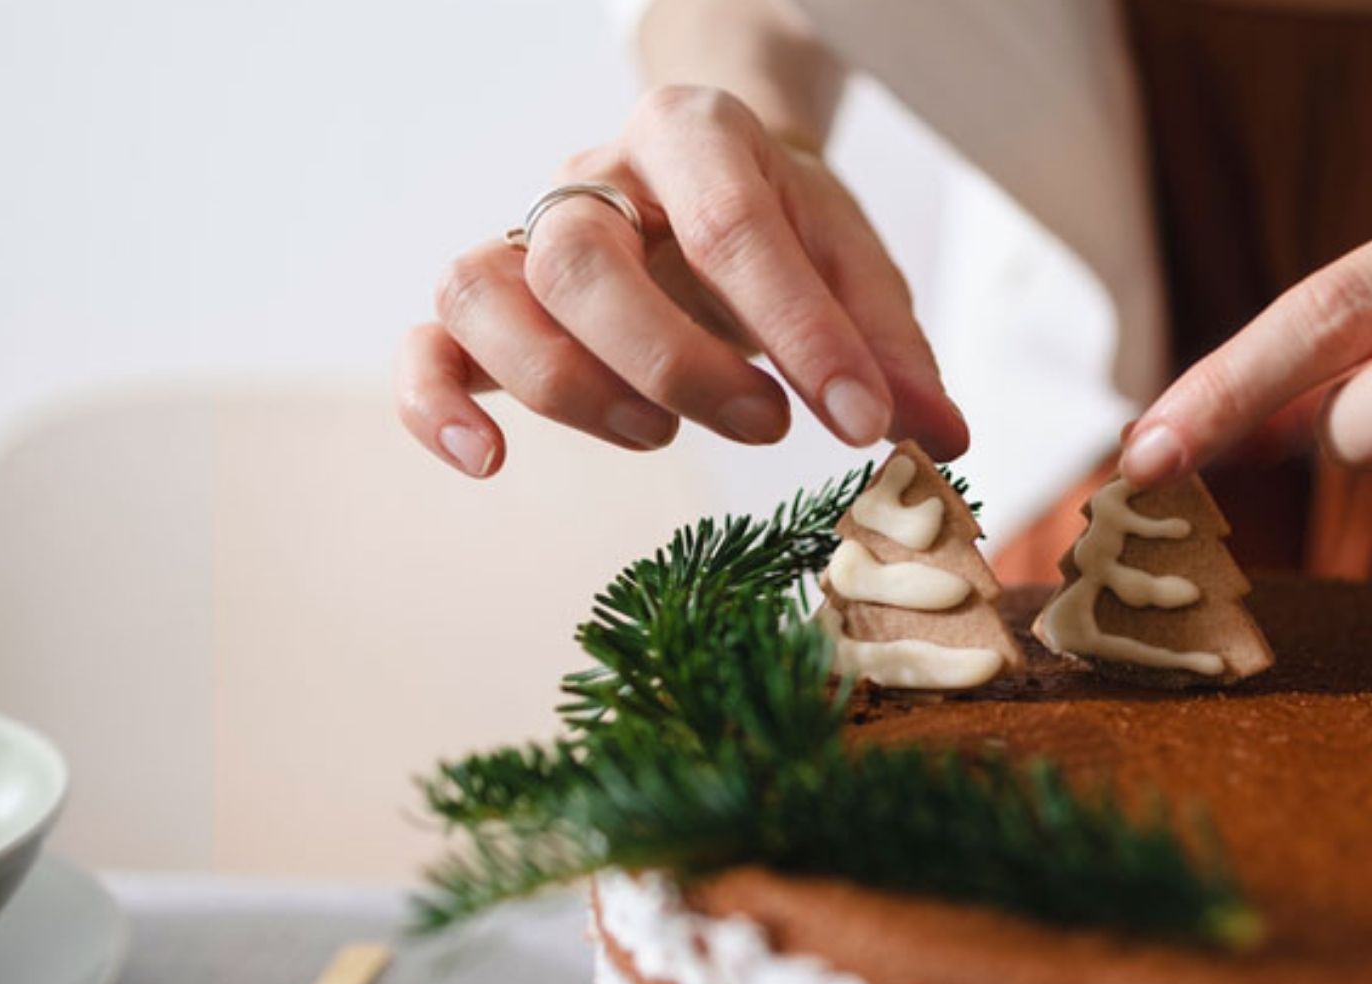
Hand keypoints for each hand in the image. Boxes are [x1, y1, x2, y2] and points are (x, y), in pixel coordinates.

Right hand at [395, 85, 967, 477]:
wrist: (712, 177)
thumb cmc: (786, 226)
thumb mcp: (855, 265)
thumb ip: (891, 349)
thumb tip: (943, 443)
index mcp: (695, 135)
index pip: (730, 224)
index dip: (798, 331)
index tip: (862, 420)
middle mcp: (596, 176)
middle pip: (581, 257)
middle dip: (674, 362)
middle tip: (764, 424)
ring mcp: (528, 236)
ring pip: (485, 291)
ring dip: (566, 384)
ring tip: (658, 435)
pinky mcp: (490, 304)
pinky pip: (428, 341)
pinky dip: (437, 403)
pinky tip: (490, 459)